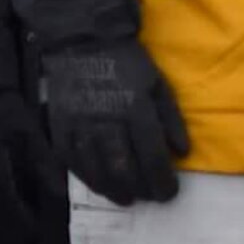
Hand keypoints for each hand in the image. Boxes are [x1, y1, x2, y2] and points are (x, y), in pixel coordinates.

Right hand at [40, 41, 188, 206]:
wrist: (84, 44)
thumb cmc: (129, 65)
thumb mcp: (158, 86)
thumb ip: (171, 120)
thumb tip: (182, 153)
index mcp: (136, 110)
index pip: (152, 157)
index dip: (162, 181)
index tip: (170, 193)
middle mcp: (107, 123)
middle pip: (125, 170)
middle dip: (141, 190)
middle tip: (151, 198)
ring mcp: (80, 128)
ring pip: (98, 172)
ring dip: (115, 191)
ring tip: (128, 198)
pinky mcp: (61, 130)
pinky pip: (73, 164)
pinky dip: (89, 180)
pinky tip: (101, 186)